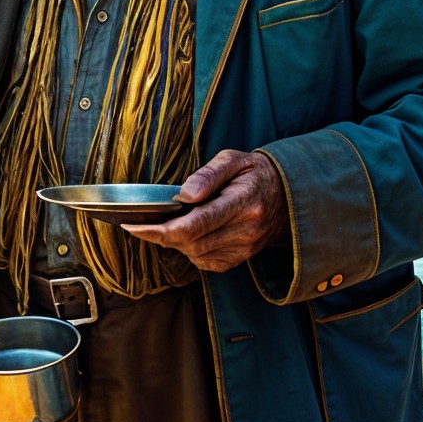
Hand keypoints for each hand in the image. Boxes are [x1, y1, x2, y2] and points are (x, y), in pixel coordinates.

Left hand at [121, 149, 285, 272]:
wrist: (288, 196)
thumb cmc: (255, 173)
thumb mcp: (234, 159)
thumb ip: (208, 174)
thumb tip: (184, 194)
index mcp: (243, 201)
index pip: (195, 224)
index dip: (160, 229)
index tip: (133, 226)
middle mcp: (246, 229)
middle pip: (191, 243)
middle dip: (159, 236)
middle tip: (138, 224)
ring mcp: (245, 247)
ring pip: (196, 254)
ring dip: (174, 242)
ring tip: (163, 224)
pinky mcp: (241, 258)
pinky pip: (206, 262)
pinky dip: (190, 250)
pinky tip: (187, 234)